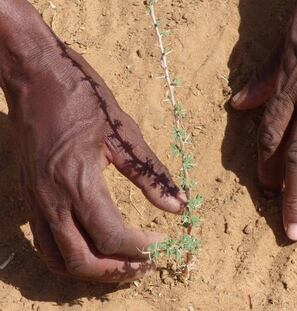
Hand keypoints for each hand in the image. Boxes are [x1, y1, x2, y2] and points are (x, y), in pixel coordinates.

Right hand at [0, 1, 185, 281]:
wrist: (36, 76)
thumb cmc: (84, 98)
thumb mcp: (125, 133)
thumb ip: (151, 174)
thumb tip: (178, 205)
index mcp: (78, 180)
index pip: (111, 234)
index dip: (140, 246)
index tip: (162, 242)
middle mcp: (51, 198)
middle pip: (82, 259)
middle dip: (117, 270)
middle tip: (146, 265)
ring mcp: (34, 199)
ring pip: (59, 259)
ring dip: (93, 272)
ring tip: (122, 266)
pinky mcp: (28, 195)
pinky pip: (45, 243)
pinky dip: (69, 258)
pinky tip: (92, 251)